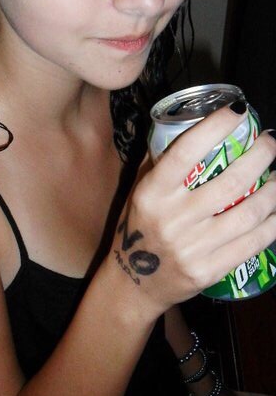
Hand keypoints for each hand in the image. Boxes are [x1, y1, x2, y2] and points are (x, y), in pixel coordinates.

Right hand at [111, 104, 275, 312]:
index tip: (237, 112)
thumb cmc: (138, 227)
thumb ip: (160, 161)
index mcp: (152, 193)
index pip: (186, 153)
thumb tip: (189, 124)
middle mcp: (172, 219)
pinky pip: (252, 243)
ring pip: (248, 213)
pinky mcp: (209, 270)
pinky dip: (273, 224)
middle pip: (229, 182)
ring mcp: (193, 247)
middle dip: (259, 156)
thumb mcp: (139, 191)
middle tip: (270, 142)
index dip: (215, 128)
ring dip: (273, 191)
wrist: (134, 283)